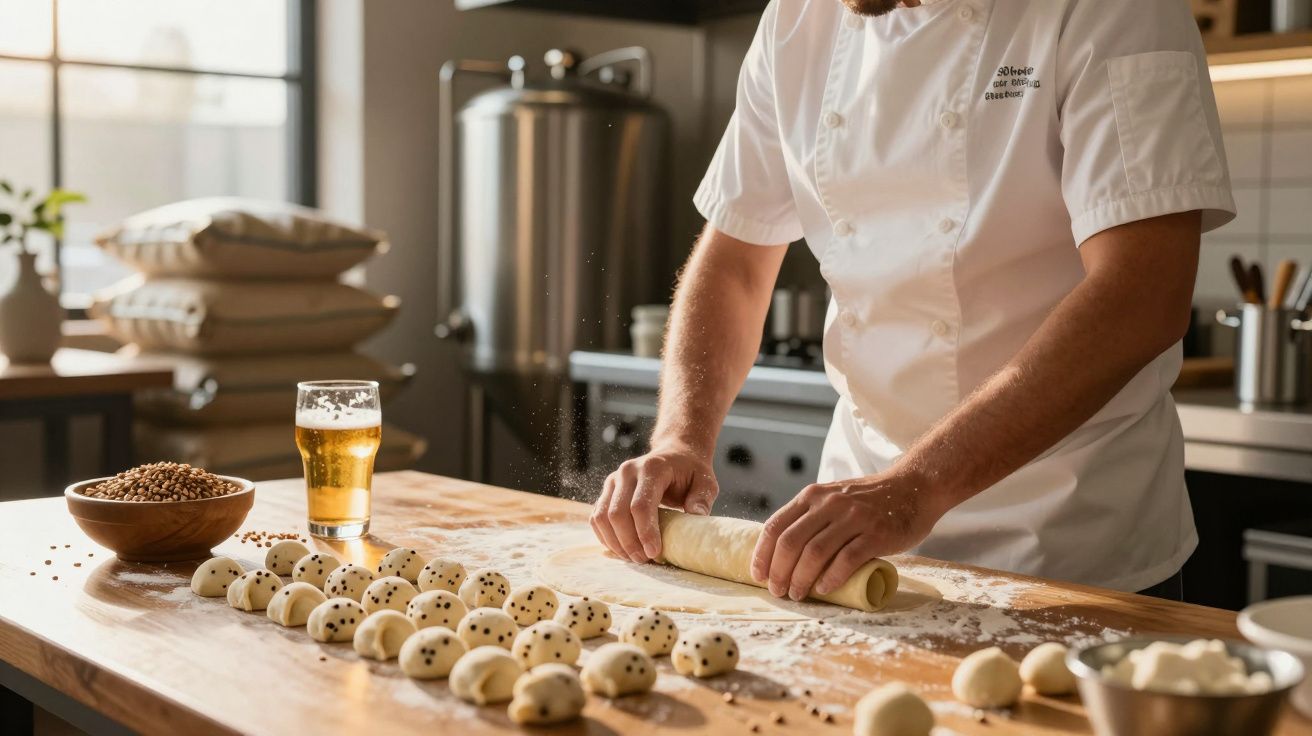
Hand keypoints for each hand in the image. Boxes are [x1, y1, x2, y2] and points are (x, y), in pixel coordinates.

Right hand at [591, 444, 718, 562]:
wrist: (675, 454)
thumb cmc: (691, 471)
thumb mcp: (705, 481)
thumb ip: (702, 498)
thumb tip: (696, 515)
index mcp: (652, 468)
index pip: (640, 504)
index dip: (645, 532)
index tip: (654, 553)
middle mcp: (628, 471)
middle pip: (617, 513)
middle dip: (629, 542)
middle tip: (644, 560)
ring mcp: (614, 480)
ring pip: (602, 517)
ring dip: (615, 543)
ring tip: (634, 558)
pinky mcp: (607, 490)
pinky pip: (597, 517)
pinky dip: (606, 537)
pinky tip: (622, 549)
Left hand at [750, 470, 947, 600]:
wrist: (914, 487)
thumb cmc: (870, 500)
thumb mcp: (833, 497)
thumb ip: (811, 516)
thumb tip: (782, 552)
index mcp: (812, 496)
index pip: (775, 526)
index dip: (762, 554)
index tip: (758, 576)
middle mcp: (829, 504)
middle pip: (790, 542)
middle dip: (778, 572)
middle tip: (778, 592)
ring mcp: (853, 518)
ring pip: (814, 553)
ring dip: (800, 579)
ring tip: (797, 594)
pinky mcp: (876, 534)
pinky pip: (846, 560)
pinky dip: (831, 578)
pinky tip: (824, 590)